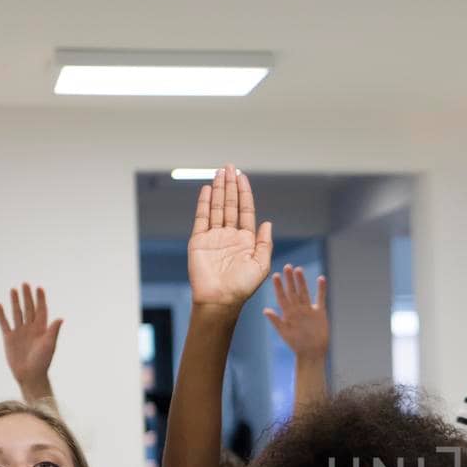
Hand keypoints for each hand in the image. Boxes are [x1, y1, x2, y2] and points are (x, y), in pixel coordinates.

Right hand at [0, 283, 61, 392]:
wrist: (30, 375)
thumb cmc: (42, 361)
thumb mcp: (49, 345)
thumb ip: (53, 331)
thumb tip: (60, 318)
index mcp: (42, 329)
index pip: (41, 310)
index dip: (40, 299)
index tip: (39, 287)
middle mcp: (31, 329)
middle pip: (28, 309)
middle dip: (27, 296)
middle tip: (25, 284)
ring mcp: (20, 332)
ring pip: (17, 313)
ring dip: (15, 302)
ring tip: (13, 290)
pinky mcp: (9, 338)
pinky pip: (4, 323)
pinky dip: (1, 314)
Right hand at [188, 164, 273, 309]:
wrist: (220, 299)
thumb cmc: (242, 287)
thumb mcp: (261, 265)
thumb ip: (265, 243)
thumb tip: (268, 222)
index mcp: (246, 241)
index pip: (246, 211)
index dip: (245, 194)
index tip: (243, 177)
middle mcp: (230, 236)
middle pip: (230, 205)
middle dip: (230, 185)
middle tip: (230, 167)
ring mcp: (214, 237)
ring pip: (216, 208)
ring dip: (218, 189)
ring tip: (220, 172)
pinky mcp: (199, 241)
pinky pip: (201, 218)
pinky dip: (203, 203)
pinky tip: (206, 189)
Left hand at [264, 266, 329, 358]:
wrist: (312, 353)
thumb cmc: (296, 345)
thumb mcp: (285, 333)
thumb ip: (276, 321)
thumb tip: (265, 310)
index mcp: (288, 313)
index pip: (282, 297)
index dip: (278, 287)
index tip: (275, 276)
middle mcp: (297, 309)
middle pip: (293, 291)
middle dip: (289, 280)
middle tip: (287, 266)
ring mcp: (308, 310)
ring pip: (304, 292)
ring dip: (302, 281)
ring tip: (299, 269)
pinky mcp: (319, 312)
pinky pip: (320, 298)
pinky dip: (321, 289)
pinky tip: (321, 278)